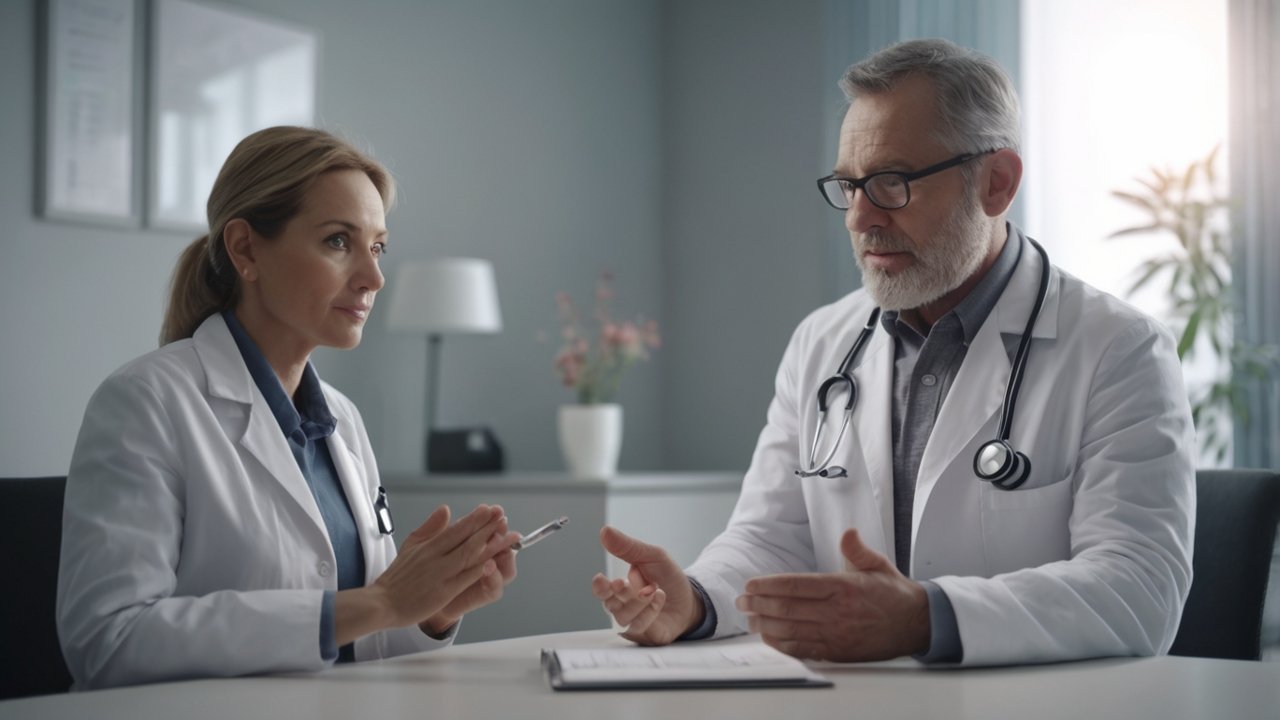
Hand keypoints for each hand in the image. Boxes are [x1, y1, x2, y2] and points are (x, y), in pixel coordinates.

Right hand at [351, 505, 512, 636]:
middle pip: (466, 538)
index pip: (456, 528)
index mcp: (429, 545)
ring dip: (491, 545)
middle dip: (487, 526)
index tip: (490, 510)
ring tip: (508, 536)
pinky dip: (479, 568)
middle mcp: (436, 557)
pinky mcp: (443, 591)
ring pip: (469, 555)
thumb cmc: (397, 577)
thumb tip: (445, 509)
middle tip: (503, 515)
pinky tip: (493, 561)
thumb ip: (430, 527)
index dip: (475, 518)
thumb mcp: (411, 545)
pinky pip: (464, 577)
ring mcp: (440, 574)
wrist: (382, 602)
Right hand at [590, 526, 702, 644]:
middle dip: (619, 593)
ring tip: (653, 589)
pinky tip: (659, 598)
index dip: (599, 587)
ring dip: (638, 601)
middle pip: (610, 605)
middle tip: (625, 583)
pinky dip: (649, 612)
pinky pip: (640, 627)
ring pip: (624, 617)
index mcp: (620, 589)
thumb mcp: (651, 556)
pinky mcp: (647, 634)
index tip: (600, 579)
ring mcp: (634, 623)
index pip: (602, 591)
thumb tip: (605, 531)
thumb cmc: (668, 577)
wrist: (692, 597)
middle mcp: (623, 608)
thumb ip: (627, 547)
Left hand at [735, 529, 929, 661]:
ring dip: (765, 626)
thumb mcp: (876, 564)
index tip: (750, 585)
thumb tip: (847, 532)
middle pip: (787, 609)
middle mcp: (836, 612)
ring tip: (749, 619)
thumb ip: (856, 548)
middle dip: (758, 605)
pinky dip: (782, 645)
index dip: (768, 585)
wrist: (916, 624)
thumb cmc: (893, 593)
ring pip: (791, 631)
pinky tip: (769, 638)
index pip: (796, 585)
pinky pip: (803, 649)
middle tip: (741, 602)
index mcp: (842, 587)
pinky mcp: (838, 652)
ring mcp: (836, 634)